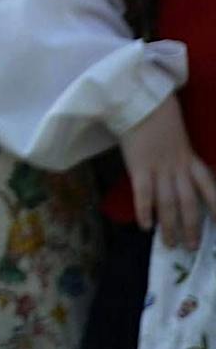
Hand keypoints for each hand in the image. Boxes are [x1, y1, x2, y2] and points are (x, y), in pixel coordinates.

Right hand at [119, 94, 215, 250]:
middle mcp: (179, 168)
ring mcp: (159, 168)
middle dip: (191, 227)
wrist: (140, 100)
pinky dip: (145, 211)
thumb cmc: (158, 115)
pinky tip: (145, 226)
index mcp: (190, 160)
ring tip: (169, 243)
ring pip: (168, 203)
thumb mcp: (179, 138)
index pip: (209, 189)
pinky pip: (144, 194)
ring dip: (170, 226)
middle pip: (189, 204)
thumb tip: (182, 175)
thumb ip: (182, 156)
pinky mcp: (139, 166)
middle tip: (192, 247)